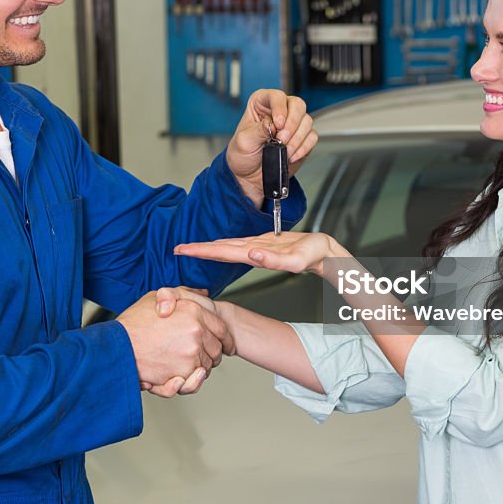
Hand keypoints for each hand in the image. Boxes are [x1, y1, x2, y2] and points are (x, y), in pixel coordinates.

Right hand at [117, 288, 234, 391]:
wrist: (115, 346)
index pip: (222, 328)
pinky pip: (195, 381)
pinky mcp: (182, 374)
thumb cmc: (133, 323)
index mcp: (194, 312)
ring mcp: (191, 355)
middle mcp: (196, 333)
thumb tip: (203, 293)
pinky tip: (180, 377)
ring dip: (198, 368)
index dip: (224, 338)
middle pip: (216, 350)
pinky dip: (190, 382)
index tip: (224, 345)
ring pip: (206, 367)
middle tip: (195, 355)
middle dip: (210, 354)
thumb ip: (183, 294)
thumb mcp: (157, 297)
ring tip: (180, 364)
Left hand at [175, 232, 349, 276]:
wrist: (325, 254)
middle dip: (198, 250)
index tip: (182, 251)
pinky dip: (224, 244)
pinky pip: (238, 243)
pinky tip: (216, 245)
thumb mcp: (297, 259)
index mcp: (256, 254)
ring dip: (208, 247)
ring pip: (227, 247)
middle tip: (176, 250)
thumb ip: (275, 260)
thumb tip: (252, 255)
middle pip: (220, 250)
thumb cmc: (315, 256)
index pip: (222, 252)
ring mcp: (257, 248)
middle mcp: (253, 252)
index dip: (202, 251)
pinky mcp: (264, 243)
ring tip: (190, 248)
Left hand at [226, 90, 317, 207]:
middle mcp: (279, 110)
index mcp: (261, 104)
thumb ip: (259, 130)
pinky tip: (291, 155)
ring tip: (284, 150)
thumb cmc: (243, 155)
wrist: (249, 176)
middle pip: (297, 105)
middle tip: (282, 139)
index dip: (280, 108)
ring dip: (297, 139)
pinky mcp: (302, 138)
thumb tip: (273, 124)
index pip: (276, 96)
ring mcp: (293, 124)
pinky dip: (303, 148)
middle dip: (292, 124)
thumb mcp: (244, 142)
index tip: (278, 124)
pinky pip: (312, 137)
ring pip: (307, 121)